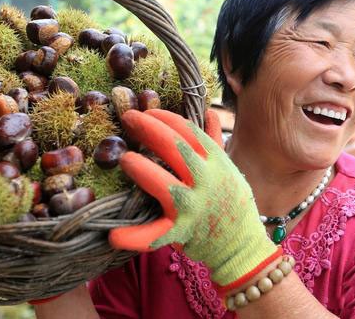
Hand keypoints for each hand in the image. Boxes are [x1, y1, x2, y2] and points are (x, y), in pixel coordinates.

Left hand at [109, 109, 279, 293]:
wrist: (241, 243)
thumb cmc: (230, 200)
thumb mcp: (228, 168)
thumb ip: (214, 139)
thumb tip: (208, 111)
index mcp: (215, 162)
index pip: (188, 132)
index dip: (165, 118)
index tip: (147, 112)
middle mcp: (205, 181)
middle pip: (175, 148)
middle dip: (149, 129)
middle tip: (129, 118)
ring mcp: (192, 207)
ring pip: (164, 185)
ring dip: (142, 170)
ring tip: (125, 158)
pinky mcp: (181, 232)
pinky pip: (155, 235)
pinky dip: (134, 237)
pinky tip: (113, 235)